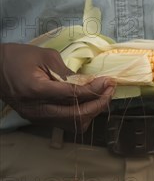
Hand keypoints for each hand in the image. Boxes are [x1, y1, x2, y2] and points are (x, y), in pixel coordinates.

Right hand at [0, 43, 114, 131]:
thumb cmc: (17, 57)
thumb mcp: (45, 56)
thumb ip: (68, 72)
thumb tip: (91, 82)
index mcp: (36, 90)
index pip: (74, 96)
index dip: (95, 91)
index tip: (109, 82)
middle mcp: (37, 109)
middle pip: (77, 116)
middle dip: (98, 103)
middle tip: (109, 89)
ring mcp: (37, 118)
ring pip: (73, 124)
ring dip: (92, 111)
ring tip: (101, 95)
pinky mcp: (38, 120)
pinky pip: (66, 123)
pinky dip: (81, 115)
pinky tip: (88, 101)